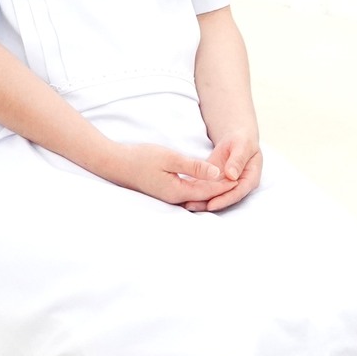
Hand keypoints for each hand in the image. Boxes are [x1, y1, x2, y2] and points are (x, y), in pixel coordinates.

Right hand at [97, 142, 229, 205]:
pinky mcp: (165, 189)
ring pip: (197, 193)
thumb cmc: (141, 158)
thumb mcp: (170, 159)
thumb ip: (193, 166)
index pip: (208, 191)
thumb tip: (216, 173)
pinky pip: (188, 189)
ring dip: (212, 187)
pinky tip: (207, 177)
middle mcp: (175, 197)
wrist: (116, 163)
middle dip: (222, 188)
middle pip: (205, 195)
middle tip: (240, 180)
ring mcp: (169, 195)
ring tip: (229, 179)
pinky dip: (200, 184)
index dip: (225, 185)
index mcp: (178, 192)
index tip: (240, 178)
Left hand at [190, 130, 261, 211]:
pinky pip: (205, 188)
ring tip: (184, 204)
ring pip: (213, 196)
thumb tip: (232, 176)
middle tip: (192, 206)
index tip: (211, 205)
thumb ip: (238, 160)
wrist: (236, 139)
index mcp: (250, 179)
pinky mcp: (215, 182)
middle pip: (223, 198)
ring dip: (199, 201)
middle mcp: (238, 186)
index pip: (237, 193)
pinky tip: (183, 195)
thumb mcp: (242, 146)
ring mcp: (226, 185)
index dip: (224, 200)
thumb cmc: (242, 140)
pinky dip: (194, 191)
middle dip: (207, 204)